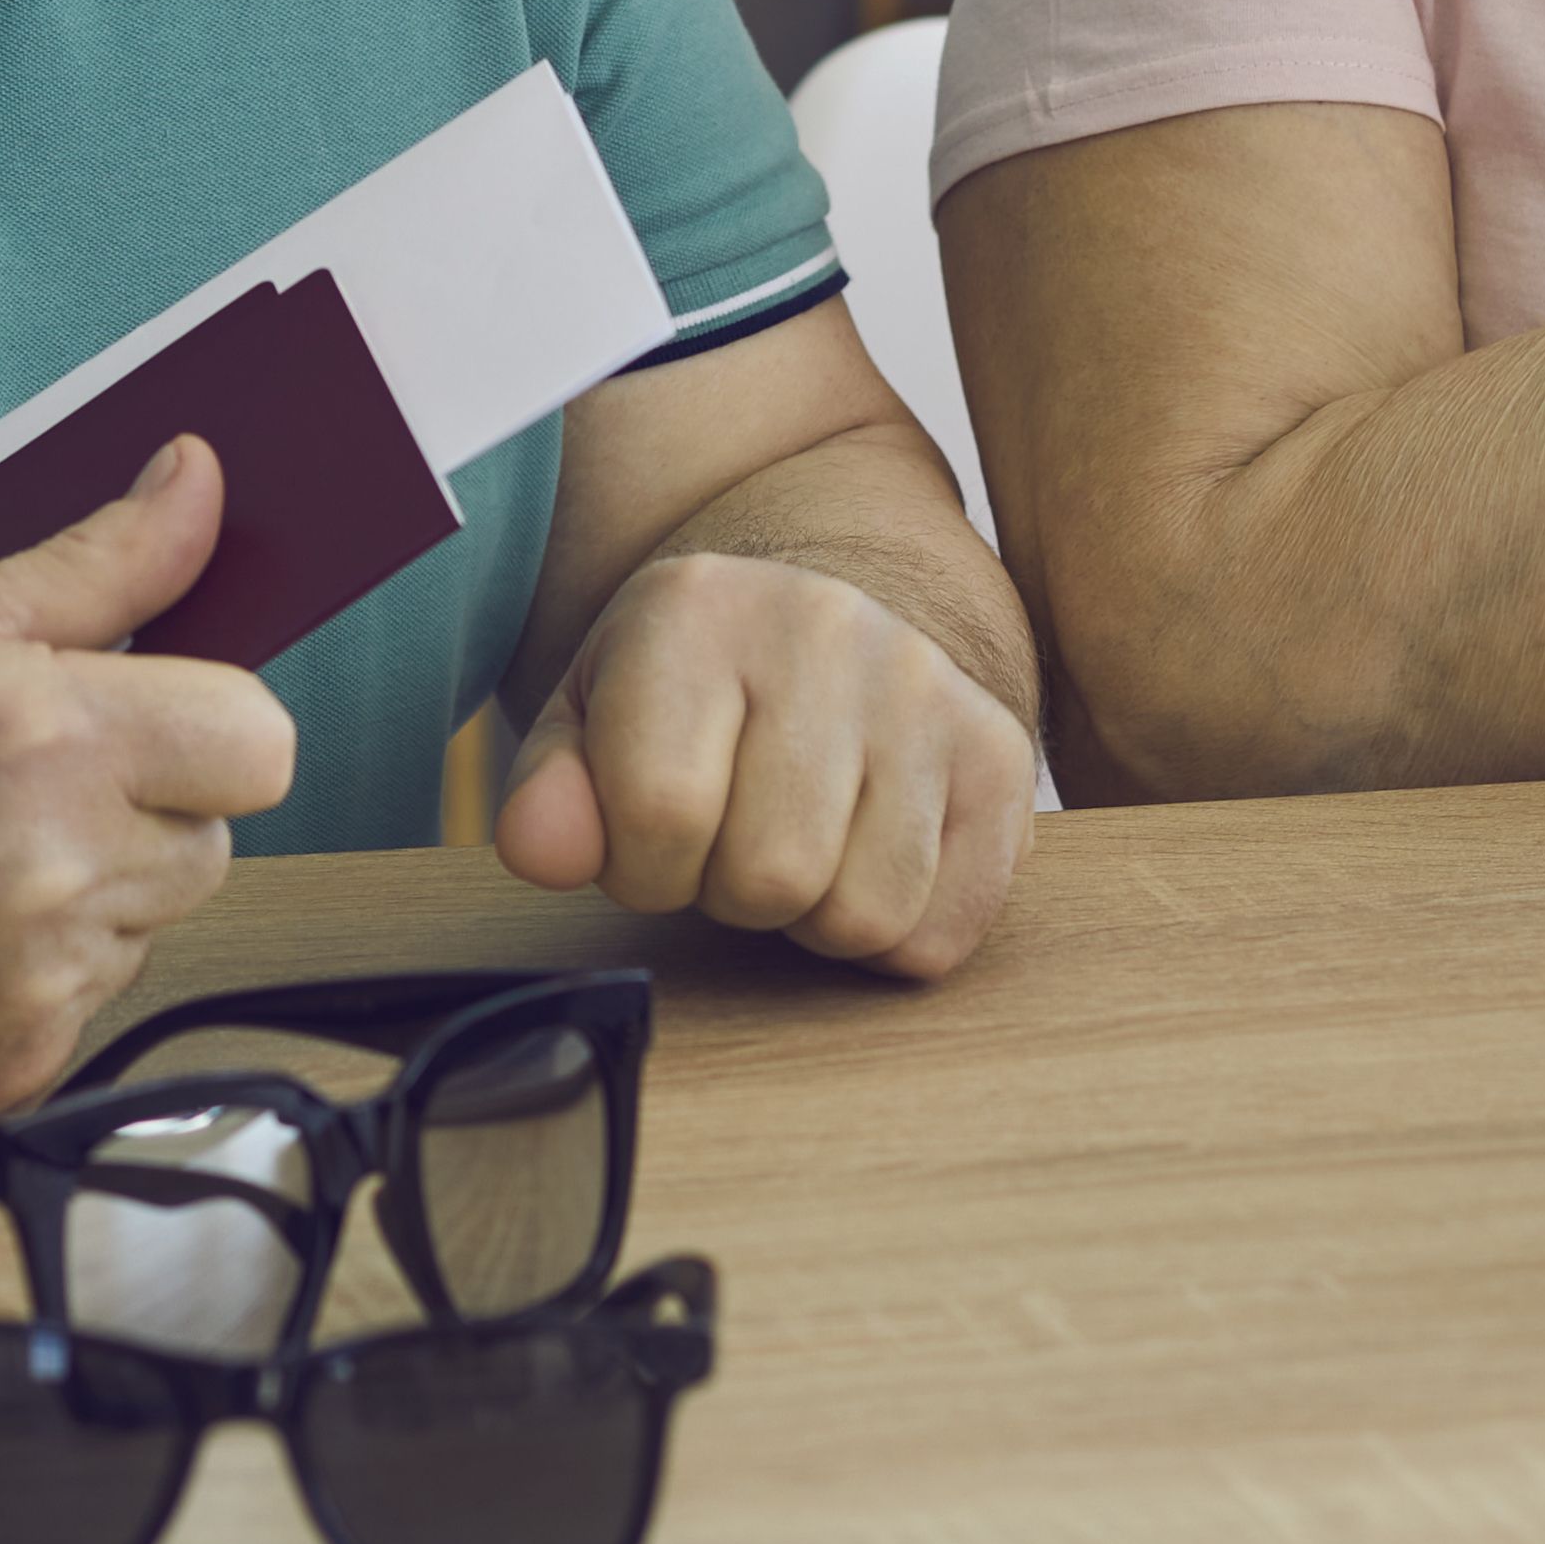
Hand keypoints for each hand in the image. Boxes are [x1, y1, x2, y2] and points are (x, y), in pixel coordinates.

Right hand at [0, 435, 298, 1117]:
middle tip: (14, 787)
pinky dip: (26, 980)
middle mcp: (54, 871)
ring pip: (147, 929)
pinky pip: (81, 1012)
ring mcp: (27, 989)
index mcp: (48, 738)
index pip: (259, 743)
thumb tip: (200, 482)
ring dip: (87, 897)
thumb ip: (99, 562)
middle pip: (214, 842)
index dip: (213, 725)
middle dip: (142, 808)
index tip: (153, 719)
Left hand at [491, 549, 1031, 979]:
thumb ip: (550, 792)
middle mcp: (825, 628)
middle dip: (731, 892)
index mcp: (699, 609)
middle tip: (731, 839)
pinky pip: (943, 930)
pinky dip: (895, 934)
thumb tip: (544, 849)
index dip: (642, 866)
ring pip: (865, 913)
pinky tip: (864, 860)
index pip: (661, 812)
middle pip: (772, 874)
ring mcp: (927, 687)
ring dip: (814, 917)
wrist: (814, 626)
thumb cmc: (689, 697)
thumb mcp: (591, 722)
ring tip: (799, 844)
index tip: (654, 836)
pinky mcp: (1000, 753)